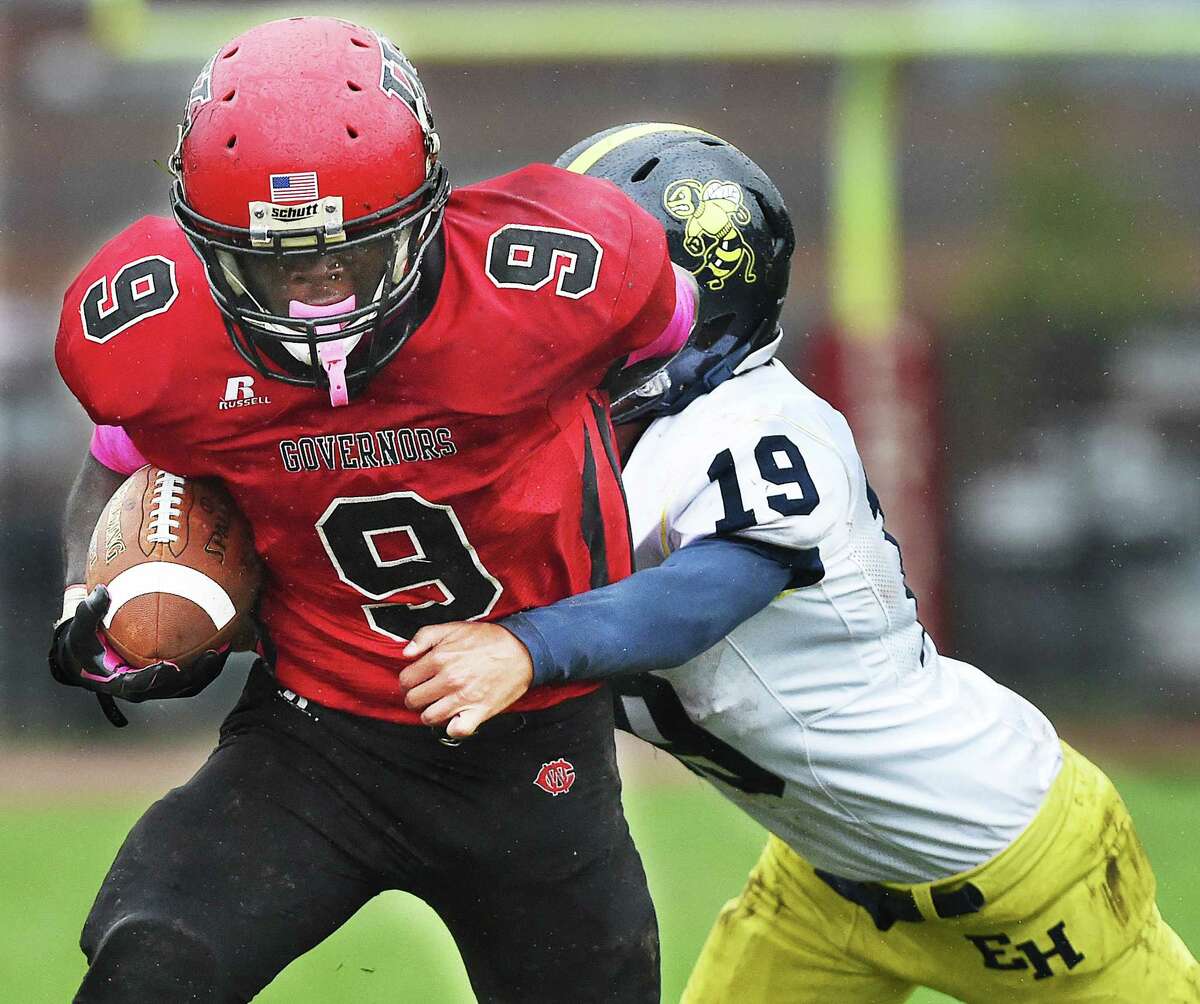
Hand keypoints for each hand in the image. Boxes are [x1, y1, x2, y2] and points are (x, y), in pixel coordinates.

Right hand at [49, 585, 230, 726]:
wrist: (90, 659)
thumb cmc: (85, 645)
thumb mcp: (80, 630)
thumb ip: (90, 612)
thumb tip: (102, 591)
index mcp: (118, 682)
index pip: (137, 684)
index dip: (154, 678)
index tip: (169, 667)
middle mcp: (142, 688)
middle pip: (173, 688)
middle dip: (195, 675)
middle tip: (213, 654)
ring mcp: (157, 686)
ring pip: (189, 685)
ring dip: (209, 671)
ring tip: (227, 649)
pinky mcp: (169, 680)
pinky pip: (194, 675)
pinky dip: (209, 662)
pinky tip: (224, 641)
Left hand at [400, 622, 533, 739]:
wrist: (522, 650)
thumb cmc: (489, 639)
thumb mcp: (454, 627)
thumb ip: (425, 636)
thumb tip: (405, 653)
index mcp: (440, 658)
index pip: (406, 679)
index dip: (409, 680)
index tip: (417, 680)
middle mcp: (449, 679)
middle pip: (413, 700)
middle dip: (416, 697)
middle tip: (426, 693)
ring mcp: (463, 698)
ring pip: (429, 717)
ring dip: (430, 713)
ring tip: (438, 705)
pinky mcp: (479, 712)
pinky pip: (456, 730)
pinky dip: (452, 728)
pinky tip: (454, 718)